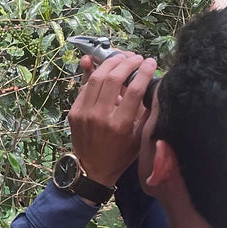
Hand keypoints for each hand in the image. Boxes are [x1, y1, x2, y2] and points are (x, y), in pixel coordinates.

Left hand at [67, 51, 156, 187]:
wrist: (92, 170)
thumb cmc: (120, 155)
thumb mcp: (139, 138)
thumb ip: (144, 112)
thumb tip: (151, 85)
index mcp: (120, 125)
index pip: (133, 90)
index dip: (144, 72)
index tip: (152, 62)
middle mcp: (100, 116)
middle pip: (113, 78)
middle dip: (127, 62)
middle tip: (137, 58)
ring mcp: (84, 113)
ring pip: (97, 78)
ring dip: (111, 63)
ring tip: (123, 58)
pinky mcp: (74, 112)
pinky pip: (86, 87)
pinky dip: (96, 75)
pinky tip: (105, 68)